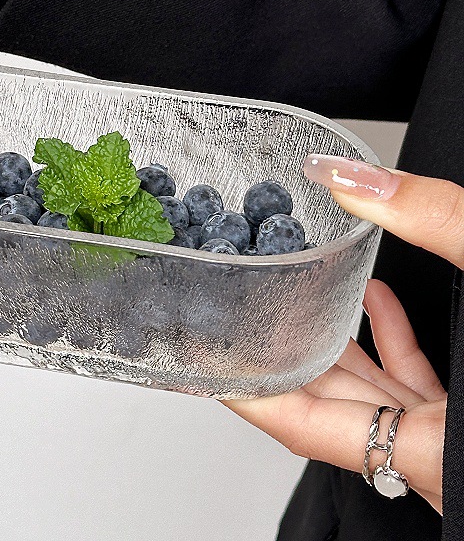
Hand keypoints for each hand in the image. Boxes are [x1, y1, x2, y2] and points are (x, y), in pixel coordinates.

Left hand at [224, 155, 463, 514]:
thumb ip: (434, 221)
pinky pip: (422, 386)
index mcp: (438, 450)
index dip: (243, 388)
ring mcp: (462, 442)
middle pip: (329, 404)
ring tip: (291, 291)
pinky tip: (378, 298)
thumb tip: (344, 174)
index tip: (195, 359)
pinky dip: (394, 342)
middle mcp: (442, 458)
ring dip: (334, 338)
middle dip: (277, 353)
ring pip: (374, 393)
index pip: (303, 425)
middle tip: (229, 313)